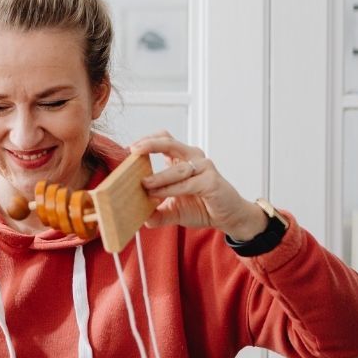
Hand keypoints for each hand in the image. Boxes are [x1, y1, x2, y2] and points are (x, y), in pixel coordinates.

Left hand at [130, 131, 265, 241]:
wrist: (228, 218)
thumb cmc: (202, 207)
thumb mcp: (174, 210)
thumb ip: (157, 212)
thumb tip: (139, 218)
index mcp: (182, 159)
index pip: (163, 139)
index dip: (146, 140)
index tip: (128, 149)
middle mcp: (193, 158)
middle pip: (169, 142)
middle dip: (149, 144)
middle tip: (133, 151)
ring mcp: (204, 167)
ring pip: (177, 167)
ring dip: (158, 176)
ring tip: (143, 184)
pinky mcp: (211, 181)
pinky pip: (187, 183)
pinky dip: (170, 189)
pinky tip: (158, 194)